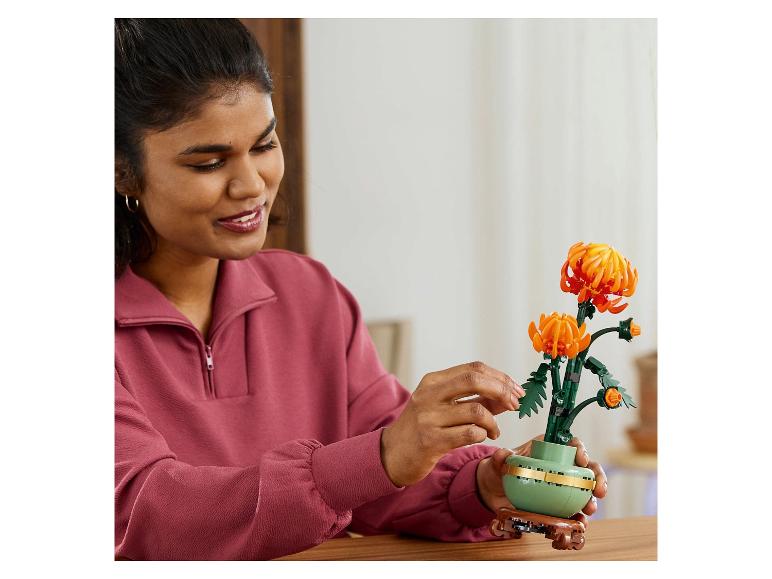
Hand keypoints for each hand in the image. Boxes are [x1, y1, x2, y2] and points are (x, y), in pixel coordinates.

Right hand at [381, 361, 524, 486]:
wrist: (393, 454)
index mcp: (433, 381)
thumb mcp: (444, 407)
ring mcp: (429, 417)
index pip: (473, 368)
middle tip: (514, 404)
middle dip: (501, 391)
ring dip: (493, 422)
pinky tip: (481, 437)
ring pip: (476, 410)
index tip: (516, 389)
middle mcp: (429, 395)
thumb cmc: (423, 428)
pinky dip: (482, 434)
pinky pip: (470, 433)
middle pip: (474, 380)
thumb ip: (475, 400)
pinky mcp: (431, 440)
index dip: (500, 377)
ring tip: (494, 430)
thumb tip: (508, 396)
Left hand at [476, 435, 607, 526]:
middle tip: (599, 491)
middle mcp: (561, 466)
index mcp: (550, 449)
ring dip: (592, 500)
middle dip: (598, 479)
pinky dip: (579, 517)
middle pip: (587, 468)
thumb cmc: (501, 471)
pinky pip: (574, 510)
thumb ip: (500, 458)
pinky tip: (580, 523)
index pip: (572, 444)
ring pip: (586, 491)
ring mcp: (563, 486)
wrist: (495, 493)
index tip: (583, 460)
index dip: (581, 450)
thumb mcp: (499, 463)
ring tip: (589, 510)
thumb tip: (503, 454)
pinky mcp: (560, 504)